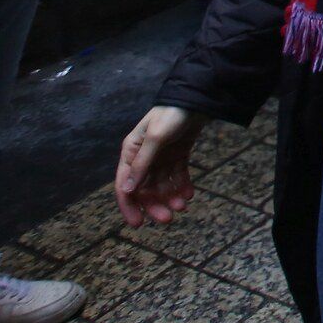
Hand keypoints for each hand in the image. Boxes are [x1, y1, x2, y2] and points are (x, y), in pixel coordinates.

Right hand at [115, 106, 203, 226]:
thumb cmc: (172, 113)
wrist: (197, 98)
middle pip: (145, 189)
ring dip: (170, 196)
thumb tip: (127, 189)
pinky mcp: (177, 154)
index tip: (138, 224)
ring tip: (183, 204)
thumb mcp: (156, 137)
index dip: (129, 206)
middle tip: (169, 218)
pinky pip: (177, 175)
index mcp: (131, 151)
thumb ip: (142, 163)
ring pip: (162, 184)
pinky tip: (189, 193)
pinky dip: (182, 185)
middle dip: (155, 204)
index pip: (125, 185)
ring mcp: (161, 156)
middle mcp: (144, 156)